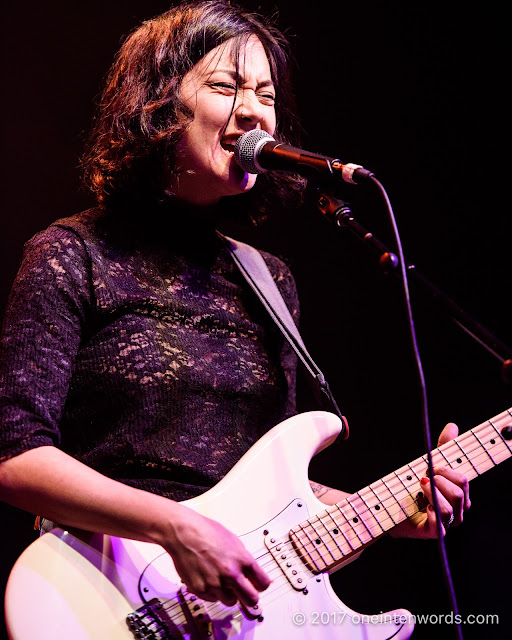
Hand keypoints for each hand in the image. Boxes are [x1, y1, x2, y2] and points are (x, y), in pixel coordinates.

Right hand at [161, 504, 269, 605]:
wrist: (184, 533)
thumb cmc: (207, 532)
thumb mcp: (234, 541)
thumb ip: (245, 560)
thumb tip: (254, 574)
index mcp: (242, 560)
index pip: (263, 584)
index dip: (261, 586)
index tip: (258, 586)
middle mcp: (231, 574)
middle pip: (251, 600)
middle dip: (250, 598)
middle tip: (245, 593)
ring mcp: (215, 583)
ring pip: (231, 602)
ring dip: (228, 594)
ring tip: (221, 579)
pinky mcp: (201, 590)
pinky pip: (213, 599)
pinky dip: (212, 592)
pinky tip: (208, 577)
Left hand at [391, 423, 470, 538]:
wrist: (390, 510)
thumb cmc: (414, 487)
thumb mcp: (428, 464)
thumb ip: (442, 448)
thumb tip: (453, 426)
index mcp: (459, 493)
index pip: (464, 480)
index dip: (449, 470)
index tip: (432, 464)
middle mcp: (458, 510)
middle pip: (459, 491)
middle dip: (439, 478)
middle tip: (422, 475)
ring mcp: (448, 523)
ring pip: (451, 506)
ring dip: (432, 492)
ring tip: (419, 487)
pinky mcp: (434, 533)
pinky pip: (440, 524)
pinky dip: (431, 511)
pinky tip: (421, 505)